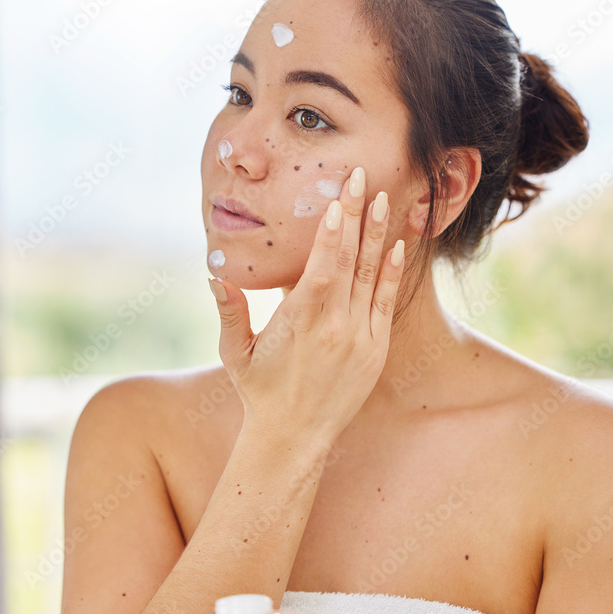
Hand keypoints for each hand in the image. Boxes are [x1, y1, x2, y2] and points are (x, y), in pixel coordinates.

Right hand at [208, 168, 403, 440]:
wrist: (294, 437)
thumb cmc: (259, 392)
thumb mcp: (235, 353)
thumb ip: (229, 312)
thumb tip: (214, 276)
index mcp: (300, 322)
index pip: (321, 267)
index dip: (332, 231)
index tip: (339, 199)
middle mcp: (334, 327)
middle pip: (349, 260)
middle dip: (357, 215)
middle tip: (364, 177)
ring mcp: (359, 338)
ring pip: (372, 276)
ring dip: (379, 235)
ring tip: (386, 199)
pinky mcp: (375, 349)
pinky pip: (387, 303)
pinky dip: (392, 273)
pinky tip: (398, 245)